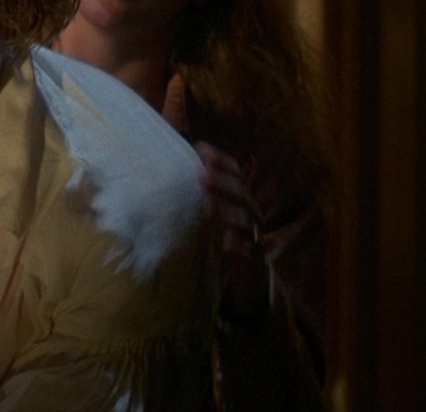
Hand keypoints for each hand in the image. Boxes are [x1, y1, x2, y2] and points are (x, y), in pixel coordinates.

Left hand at [196, 141, 268, 322]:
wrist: (243, 275)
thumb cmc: (220, 235)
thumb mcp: (210, 209)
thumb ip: (198, 189)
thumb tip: (173, 159)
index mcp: (239, 197)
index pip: (235, 173)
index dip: (222, 161)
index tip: (202, 149)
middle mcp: (249, 213)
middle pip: (240, 194)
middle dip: (223, 183)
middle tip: (203, 177)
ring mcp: (252, 236)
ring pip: (244, 222)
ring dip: (226, 213)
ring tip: (206, 208)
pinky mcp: (251, 261)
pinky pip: (248, 255)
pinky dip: (239, 250)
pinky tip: (227, 248)